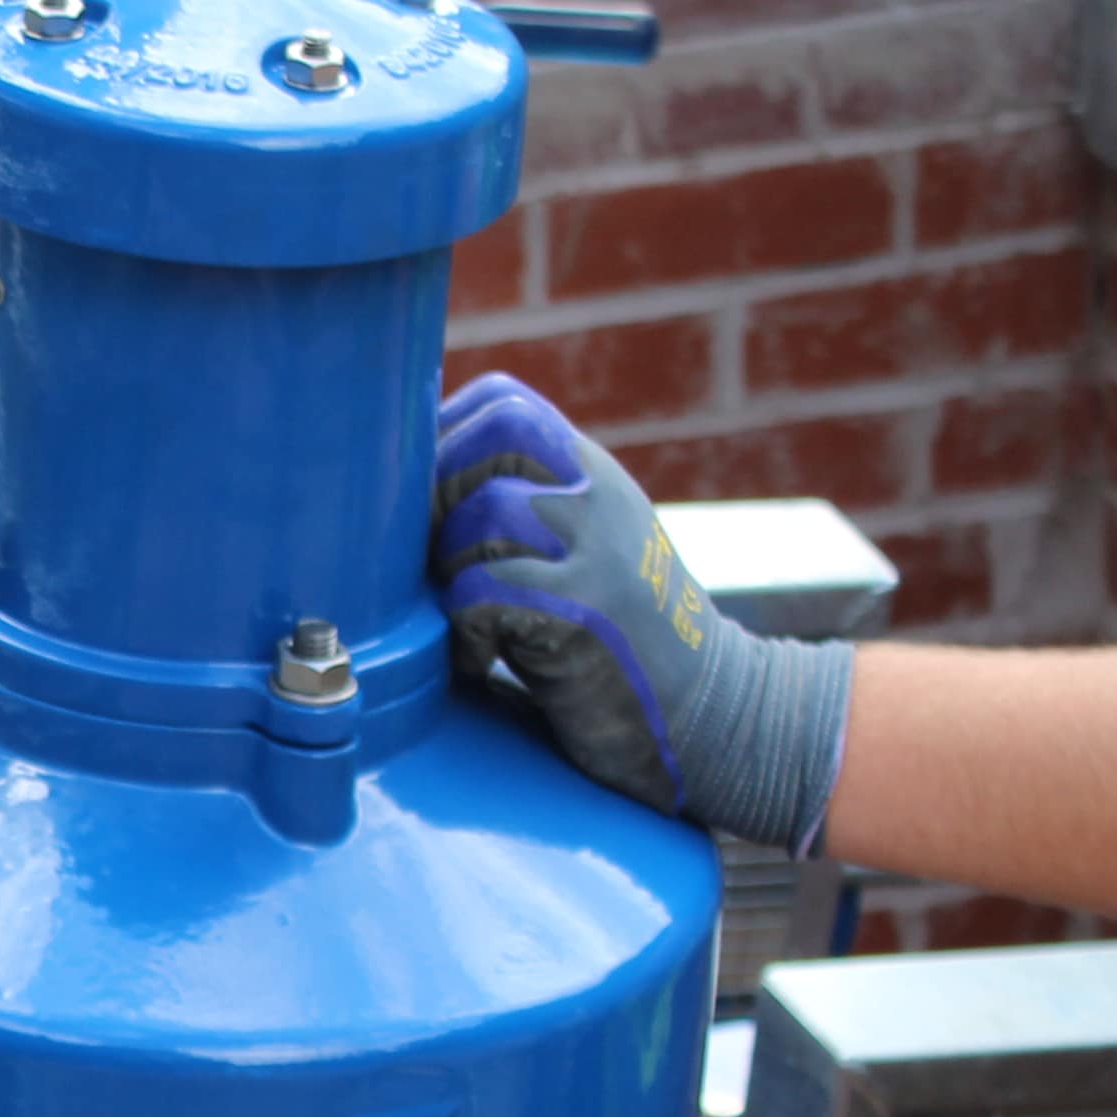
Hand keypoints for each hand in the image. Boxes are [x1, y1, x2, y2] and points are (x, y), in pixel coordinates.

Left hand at [431, 373, 853, 850]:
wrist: (712, 714)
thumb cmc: (617, 641)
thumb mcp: (582, 548)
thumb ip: (524, 506)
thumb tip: (404, 495)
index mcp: (591, 474)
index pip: (504, 402)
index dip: (444, 437)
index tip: (425, 503)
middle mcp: (600, 498)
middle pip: (496, 435)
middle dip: (440, 493)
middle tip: (434, 561)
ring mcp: (600, 552)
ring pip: (487, 514)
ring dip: (453, 569)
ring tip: (467, 617)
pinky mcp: (587, 615)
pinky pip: (488, 590)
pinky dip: (467, 631)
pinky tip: (483, 659)